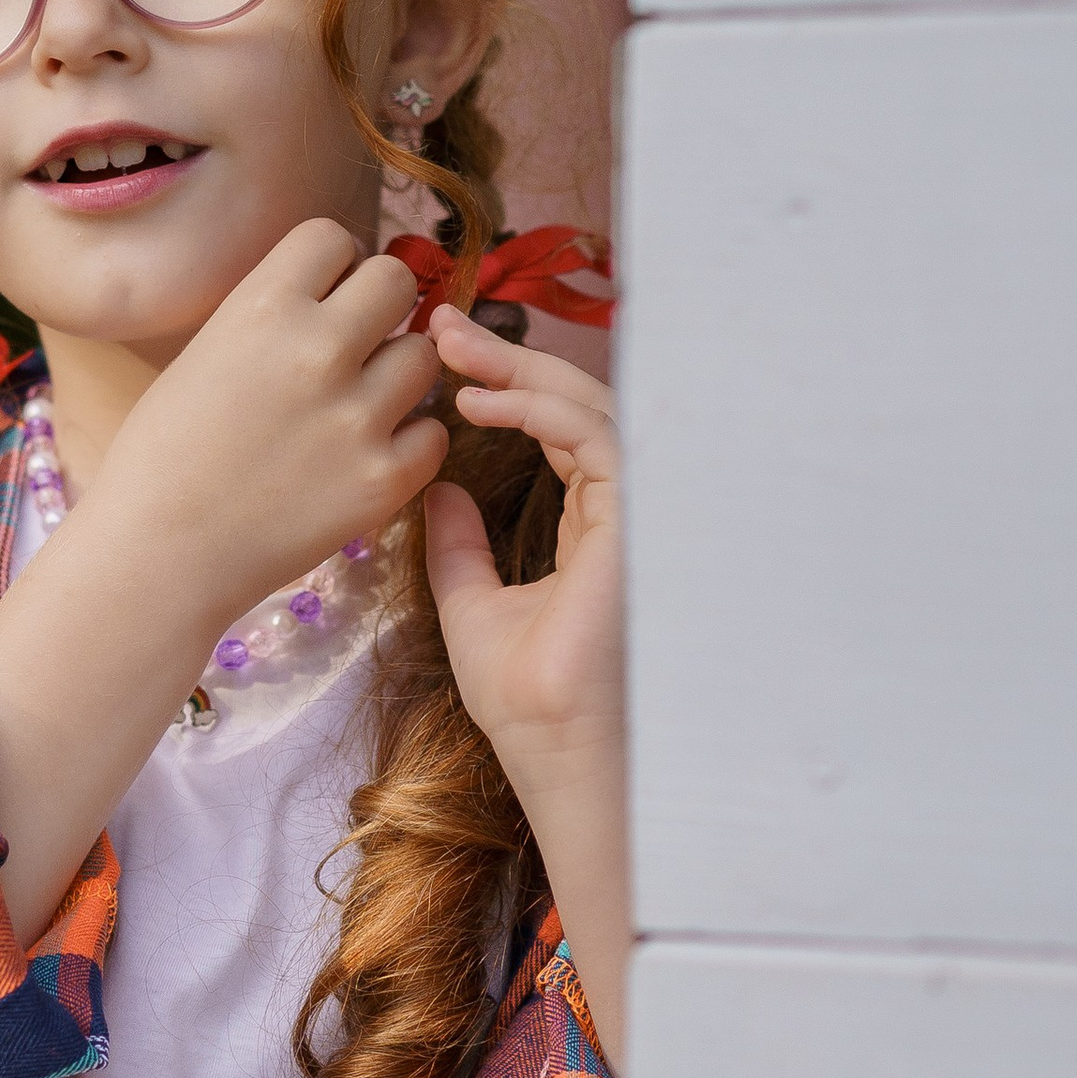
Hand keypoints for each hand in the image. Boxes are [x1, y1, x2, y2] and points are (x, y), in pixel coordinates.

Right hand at [86, 220, 445, 624]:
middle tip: (355, 345)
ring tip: (358, 405)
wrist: (158, 555)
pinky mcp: (383, 479)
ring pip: (425, 356)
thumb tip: (329, 294)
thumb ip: (269, 318)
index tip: (320, 298)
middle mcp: (319, 349)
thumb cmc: (160, 458)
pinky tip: (365, 457)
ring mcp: (358, 416)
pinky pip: (433, 434)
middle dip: (379, 307)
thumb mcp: (204, 356)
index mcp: (262, 307)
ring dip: (397, 373)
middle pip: (396, 281)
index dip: (331, 267)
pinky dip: (407, 444)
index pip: (334, 237)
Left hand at [420, 306, 621, 757]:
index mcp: (591, 525)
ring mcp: (636, 512)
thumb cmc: (525, 698)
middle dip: (510, 356)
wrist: (553, 751)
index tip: (442, 360)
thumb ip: (459, 548)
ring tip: (450, 351)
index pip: (556, 431)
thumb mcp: (470, 605)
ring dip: (520, 369)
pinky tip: (482, 399)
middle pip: (574, 405)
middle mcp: (620, 511)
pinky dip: (540, 408)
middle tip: (442, 326)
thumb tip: (438, 490)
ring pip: (590, 407)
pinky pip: (596, 435)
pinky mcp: (637, 520)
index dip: (504, 386)